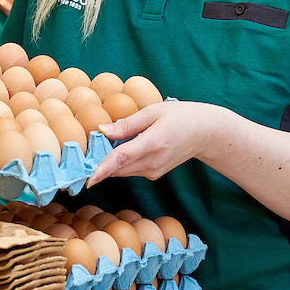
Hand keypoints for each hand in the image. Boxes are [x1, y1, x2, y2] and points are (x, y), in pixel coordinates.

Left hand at [86, 101, 229, 185]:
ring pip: (122, 170)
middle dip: (99, 162)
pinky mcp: (154, 174)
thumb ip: (127, 123)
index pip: (121, 158)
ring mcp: (154, 171)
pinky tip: (121, 148)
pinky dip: (121, 162)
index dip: (102, 168)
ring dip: (109, 162)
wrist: (207, 133)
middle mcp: (153, 162)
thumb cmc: (181, 116)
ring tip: (100, 146)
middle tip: (83, 152)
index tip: (88, 178)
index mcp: (153, 144)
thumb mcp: (153, 112)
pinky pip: (130, 170)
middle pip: (117, 167)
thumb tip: (102, 130)